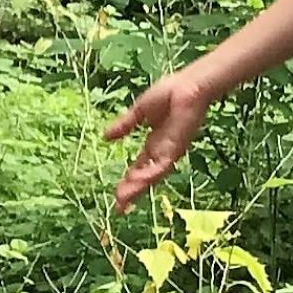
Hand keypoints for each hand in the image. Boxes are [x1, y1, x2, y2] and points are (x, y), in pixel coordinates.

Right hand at [104, 63, 217, 212]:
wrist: (187, 85)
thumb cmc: (169, 93)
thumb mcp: (138, 111)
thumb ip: (124, 126)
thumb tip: (105, 136)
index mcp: (154, 143)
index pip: (139, 167)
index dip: (128, 182)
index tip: (117, 196)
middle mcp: (163, 151)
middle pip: (145, 176)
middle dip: (132, 191)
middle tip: (118, 207)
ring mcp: (171, 151)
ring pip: (153, 175)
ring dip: (138, 187)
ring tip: (124, 199)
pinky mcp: (177, 147)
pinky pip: (162, 164)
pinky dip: (150, 173)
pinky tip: (138, 181)